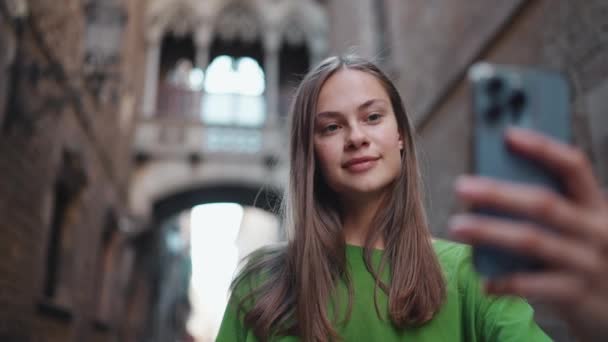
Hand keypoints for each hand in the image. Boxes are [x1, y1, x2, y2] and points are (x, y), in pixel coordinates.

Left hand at [448, 128, 607, 340]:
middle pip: (544, 203)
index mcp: (596, 206)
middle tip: (460, 185)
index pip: (573, 167)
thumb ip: (551, 209)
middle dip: (499, 192)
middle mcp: (597, 230)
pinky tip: (484, 280)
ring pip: (532, 241)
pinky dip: (505, 282)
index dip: (542, 148)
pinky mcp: (580, 295)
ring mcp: (590, 263)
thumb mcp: (582, 229)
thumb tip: (488, 190)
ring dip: (490, 231)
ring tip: (456, 225)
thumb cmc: (589, 259)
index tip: (507, 135)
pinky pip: (534, 285)